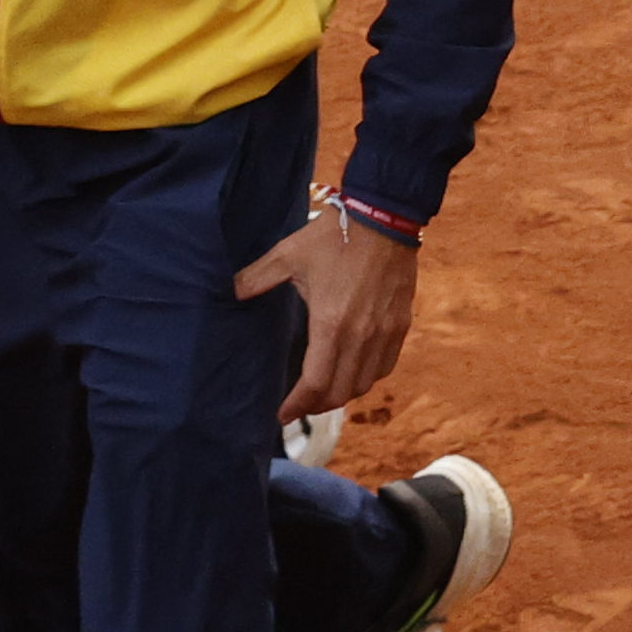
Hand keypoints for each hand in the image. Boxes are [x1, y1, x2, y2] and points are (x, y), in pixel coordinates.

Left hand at [235, 209, 419, 419]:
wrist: (385, 217)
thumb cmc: (335, 236)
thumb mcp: (290, 254)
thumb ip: (257, 277)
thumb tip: (231, 292)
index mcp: (331, 324)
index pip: (315, 384)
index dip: (298, 405)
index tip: (283, 414)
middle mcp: (361, 336)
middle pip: (341, 393)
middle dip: (318, 405)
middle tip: (301, 404)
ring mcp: (384, 333)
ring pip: (365, 384)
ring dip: (344, 394)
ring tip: (326, 391)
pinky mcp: (401, 324)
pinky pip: (385, 366)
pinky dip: (368, 377)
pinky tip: (355, 369)